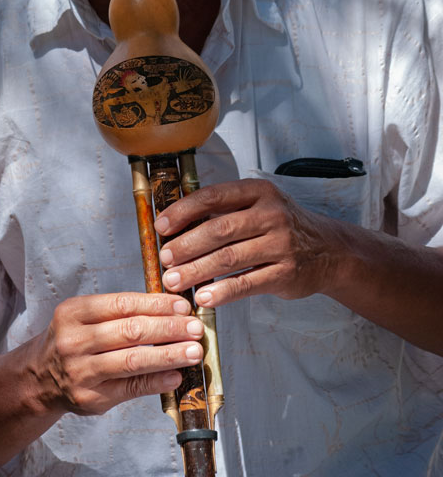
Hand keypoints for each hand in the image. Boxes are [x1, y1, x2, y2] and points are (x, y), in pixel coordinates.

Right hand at [34, 292, 204, 416]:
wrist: (40, 378)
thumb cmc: (74, 340)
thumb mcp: (84, 317)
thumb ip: (120, 312)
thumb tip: (170, 310)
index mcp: (74, 312)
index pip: (122, 304)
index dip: (156, 304)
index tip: (182, 307)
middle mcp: (74, 341)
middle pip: (130, 331)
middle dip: (168, 329)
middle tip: (195, 329)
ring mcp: (81, 371)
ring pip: (132, 360)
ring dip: (168, 355)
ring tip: (193, 351)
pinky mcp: (91, 398)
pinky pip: (131, 388)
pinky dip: (157, 381)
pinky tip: (176, 376)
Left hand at [154, 179, 338, 307]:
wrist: (329, 250)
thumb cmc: (282, 226)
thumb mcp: (259, 206)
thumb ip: (224, 211)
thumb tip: (176, 224)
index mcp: (258, 192)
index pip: (213, 196)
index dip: (183, 211)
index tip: (161, 226)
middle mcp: (271, 214)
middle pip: (219, 229)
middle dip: (186, 245)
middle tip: (164, 258)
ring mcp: (281, 244)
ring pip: (229, 258)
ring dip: (197, 270)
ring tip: (174, 280)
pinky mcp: (286, 273)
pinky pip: (247, 283)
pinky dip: (222, 292)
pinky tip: (204, 297)